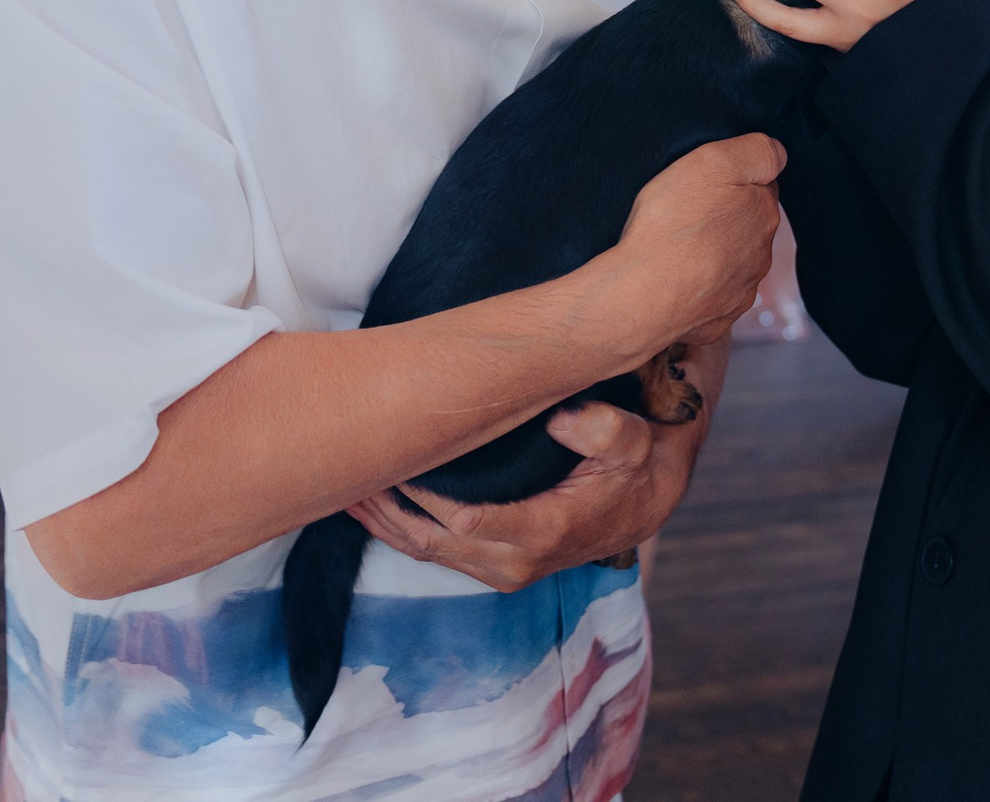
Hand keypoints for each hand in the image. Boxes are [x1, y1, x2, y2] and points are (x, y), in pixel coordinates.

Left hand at [348, 339, 728, 592]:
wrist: (646, 504)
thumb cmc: (634, 466)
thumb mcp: (633, 440)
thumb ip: (603, 430)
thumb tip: (563, 420)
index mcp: (541, 533)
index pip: (460, 521)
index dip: (417, 494)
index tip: (387, 458)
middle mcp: (515, 562)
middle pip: (428, 542)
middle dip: (384, 509)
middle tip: (343, 470)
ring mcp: (502, 569)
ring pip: (423, 552)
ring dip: (382, 521)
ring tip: (345, 484)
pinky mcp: (493, 565)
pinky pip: (433, 553)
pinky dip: (398, 530)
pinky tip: (372, 505)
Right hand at [610, 134, 784, 349]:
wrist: (642, 294)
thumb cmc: (673, 223)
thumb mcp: (715, 162)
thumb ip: (757, 152)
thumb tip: (779, 155)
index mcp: (763, 216)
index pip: (761, 190)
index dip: (734, 182)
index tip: (708, 184)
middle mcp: (759, 258)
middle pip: (746, 230)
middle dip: (725, 222)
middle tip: (687, 215)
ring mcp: (738, 294)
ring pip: (730, 268)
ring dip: (711, 258)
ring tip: (676, 250)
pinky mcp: (715, 324)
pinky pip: (708, 303)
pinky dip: (694, 293)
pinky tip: (672, 284)